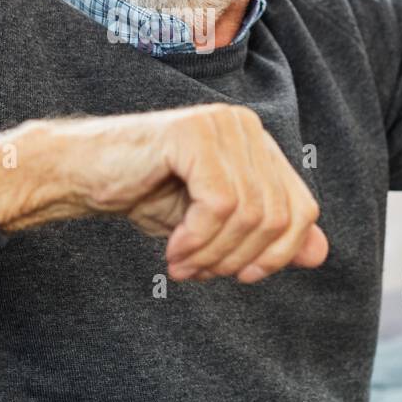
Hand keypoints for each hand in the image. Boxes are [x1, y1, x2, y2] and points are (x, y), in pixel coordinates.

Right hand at [0, 103, 328, 283]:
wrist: (80, 172)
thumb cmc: (143, 193)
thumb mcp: (213, 224)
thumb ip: (265, 234)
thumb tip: (321, 254)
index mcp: (257, 143)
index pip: (302, 208)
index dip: (278, 253)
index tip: (240, 276)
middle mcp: (246, 127)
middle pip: (278, 215)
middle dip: (240, 258)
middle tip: (199, 274)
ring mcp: (221, 125)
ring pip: (250, 214)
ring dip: (214, 254)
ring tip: (182, 265)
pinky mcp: (194, 134)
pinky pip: (220, 205)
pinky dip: (199, 240)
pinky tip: (174, 252)